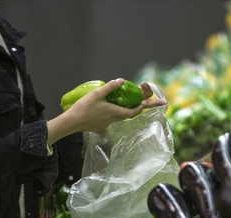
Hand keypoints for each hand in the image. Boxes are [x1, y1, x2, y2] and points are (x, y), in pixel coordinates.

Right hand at [47, 78, 165, 144]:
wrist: (72, 123)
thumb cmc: (84, 108)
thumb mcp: (97, 94)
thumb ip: (110, 87)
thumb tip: (122, 80)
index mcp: (116, 112)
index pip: (137, 110)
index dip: (148, 105)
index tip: (158, 102)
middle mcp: (115, 118)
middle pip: (132, 112)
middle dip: (142, 104)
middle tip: (149, 97)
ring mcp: (108, 122)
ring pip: (123, 114)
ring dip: (130, 106)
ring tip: (132, 97)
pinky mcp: (102, 124)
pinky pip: (114, 116)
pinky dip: (119, 109)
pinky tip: (113, 103)